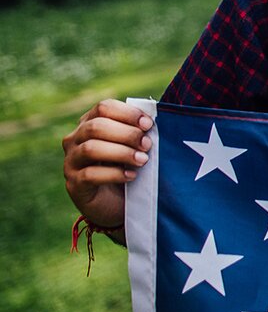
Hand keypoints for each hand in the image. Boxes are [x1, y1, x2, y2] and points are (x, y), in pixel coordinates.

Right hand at [62, 99, 151, 230]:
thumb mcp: (134, 146)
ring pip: (90, 149)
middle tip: (147, 144)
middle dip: (126, 134)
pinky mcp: (74, 184)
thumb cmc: (128, 167)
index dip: (127, 113)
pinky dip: (114, 174)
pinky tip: (131, 176)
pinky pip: (90, 174)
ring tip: (142, 160)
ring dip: (121, 152)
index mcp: (90, 123)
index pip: (103, 107)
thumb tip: (152, 120)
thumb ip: (139, 131)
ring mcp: (71, 162)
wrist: (117, 204)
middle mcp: (75, 140)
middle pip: (95, 126)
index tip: (148, 124)